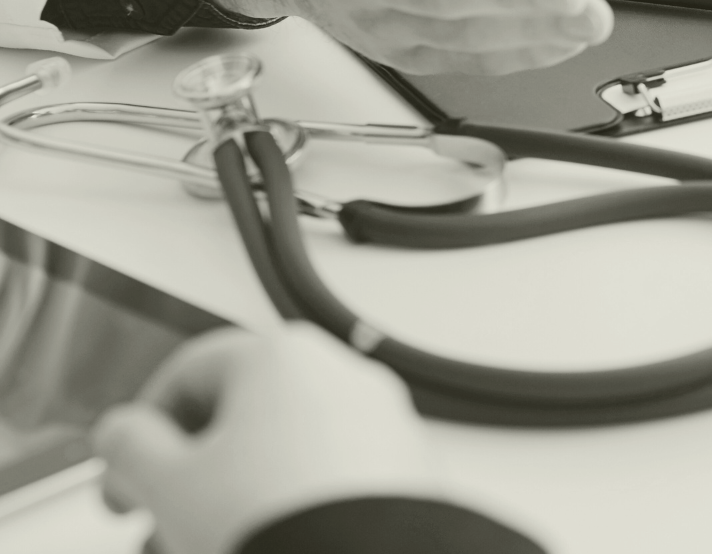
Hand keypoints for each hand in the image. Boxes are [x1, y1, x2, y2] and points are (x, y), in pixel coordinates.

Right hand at [94, 325, 440, 553]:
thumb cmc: (272, 521)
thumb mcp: (168, 484)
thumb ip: (130, 447)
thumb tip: (124, 433)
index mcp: (283, 356)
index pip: (190, 370)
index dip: (144, 428)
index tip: (124, 473)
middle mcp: (343, 376)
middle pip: (242, 413)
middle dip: (191, 469)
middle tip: (158, 514)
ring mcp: (384, 422)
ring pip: (286, 451)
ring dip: (235, 492)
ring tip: (201, 541)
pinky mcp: (407, 471)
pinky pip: (331, 478)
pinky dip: (290, 502)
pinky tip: (266, 542)